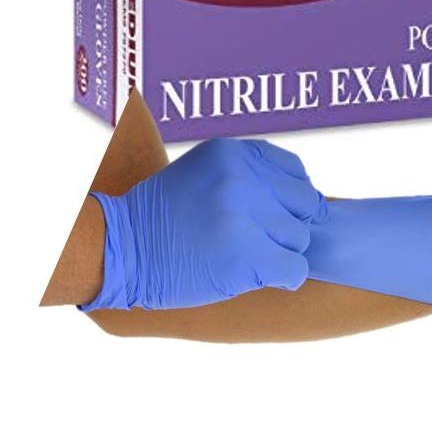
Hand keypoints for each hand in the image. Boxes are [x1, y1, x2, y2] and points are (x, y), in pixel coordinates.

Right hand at [81, 138, 327, 310]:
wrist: (121, 250)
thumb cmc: (166, 215)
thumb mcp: (207, 171)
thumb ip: (252, 173)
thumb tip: (310, 198)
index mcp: (234, 153)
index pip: (295, 172)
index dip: (287, 198)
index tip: (268, 215)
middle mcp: (243, 177)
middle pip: (303, 204)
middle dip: (286, 225)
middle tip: (256, 239)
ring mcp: (245, 215)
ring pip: (300, 238)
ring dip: (280, 253)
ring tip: (245, 256)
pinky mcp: (247, 255)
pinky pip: (296, 268)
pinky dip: (284, 278)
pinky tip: (257, 277)